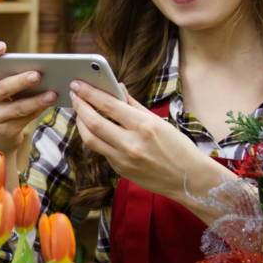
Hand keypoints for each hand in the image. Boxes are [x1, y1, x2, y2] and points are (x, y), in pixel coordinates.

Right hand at [0, 42, 56, 153]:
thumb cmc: (5, 104)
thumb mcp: (4, 90)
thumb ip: (14, 78)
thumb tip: (41, 71)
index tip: (3, 46)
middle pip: (2, 87)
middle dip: (21, 81)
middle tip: (37, 75)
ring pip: (16, 107)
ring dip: (36, 100)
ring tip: (52, 93)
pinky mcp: (3, 131)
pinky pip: (24, 119)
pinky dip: (38, 110)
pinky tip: (49, 103)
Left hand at [69, 80, 224, 202]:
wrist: (189, 179)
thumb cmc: (178, 147)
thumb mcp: (159, 121)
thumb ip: (134, 105)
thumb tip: (117, 87)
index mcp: (144, 126)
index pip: (108, 105)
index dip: (89, 93)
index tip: (78, 83)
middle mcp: (131, 143)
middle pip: (93, 122)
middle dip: (79, 105)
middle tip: (73, 93)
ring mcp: (124, 159)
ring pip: (90, 138)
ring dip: (80, 122)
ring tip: (79, 110)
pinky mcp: (120, 170)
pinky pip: (101, 150)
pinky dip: (94, 136)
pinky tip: (92, 126)